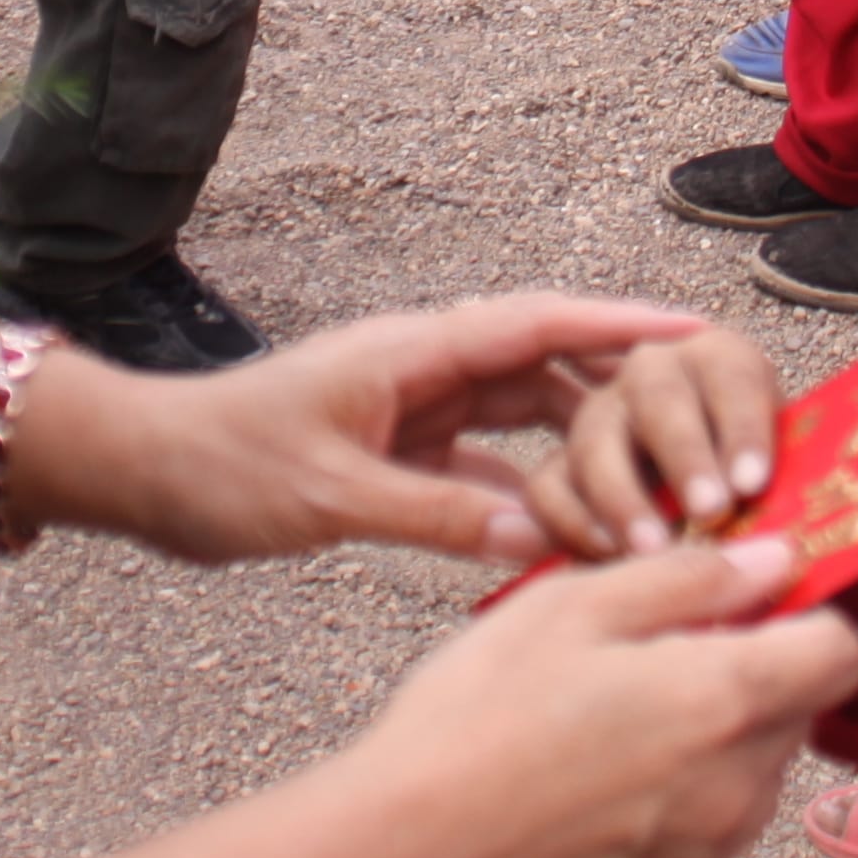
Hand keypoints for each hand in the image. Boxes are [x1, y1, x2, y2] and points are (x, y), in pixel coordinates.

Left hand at [103, 292, 710, 565]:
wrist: (146, 472)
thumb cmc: (222, 467)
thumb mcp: (329, 495)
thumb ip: (431, 511)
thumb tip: (532, 533)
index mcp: (411, 352)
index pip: (537, 325)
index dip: (621, 324)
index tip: (698, 331)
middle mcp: (423, 368)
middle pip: (548, 364)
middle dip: (626, 386)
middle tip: (711, 411)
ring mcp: (414, 406)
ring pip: (526, 415)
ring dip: (587, 443)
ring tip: (664, 475)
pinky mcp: (400, 448)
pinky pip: (489, 459)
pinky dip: (534, 487)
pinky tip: (580, 525)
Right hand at [345, 539, 857, 857]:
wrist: (406, 852)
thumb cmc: (476, 714)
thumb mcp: (572, 606)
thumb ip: (691, 578)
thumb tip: (778, 560)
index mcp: (724, 700)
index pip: (841, 652)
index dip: (806, 618)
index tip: (752, 606)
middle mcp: (738, 791)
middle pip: (791, 717)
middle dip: (744, 681)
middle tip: (644, 663)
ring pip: (746, 782)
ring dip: (707, 750)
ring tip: (602, 733)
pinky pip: (697, 846)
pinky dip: (665, 817)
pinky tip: (585, 799)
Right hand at [522, 327, 783, 557]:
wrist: (715, 506)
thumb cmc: (756, 489)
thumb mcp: (785, 473)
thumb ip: (791, 489)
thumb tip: (803, 536)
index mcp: (720, 359)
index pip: (734, 377)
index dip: (743, 427)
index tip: (755, 484)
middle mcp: (653, 373)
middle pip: (659, 397)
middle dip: (686, 456)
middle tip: (712, 511)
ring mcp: (600, 416)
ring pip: (595, 440)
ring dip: (624, 497)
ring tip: (654, 552)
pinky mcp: (560, 464)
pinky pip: (549, 486)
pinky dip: (573, 522)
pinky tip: (607, 561)